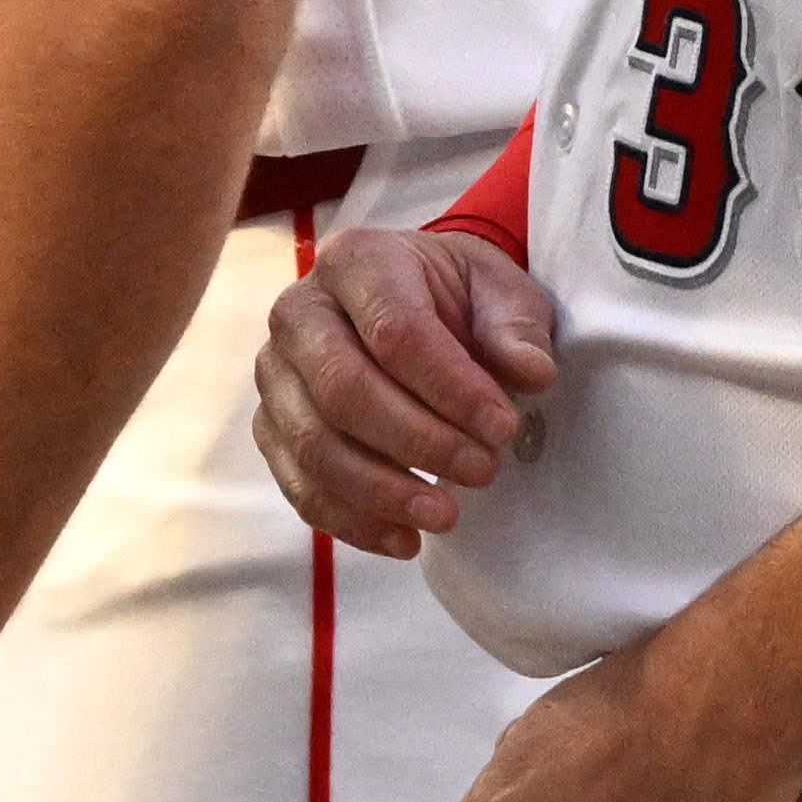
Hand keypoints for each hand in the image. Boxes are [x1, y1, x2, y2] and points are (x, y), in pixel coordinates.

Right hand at [255, 224, 556, 556]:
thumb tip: (530, 373)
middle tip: (482, 472)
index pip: (395, 330)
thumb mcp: (502, 293)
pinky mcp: (270, 424)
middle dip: (418, 442)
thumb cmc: (458, 298)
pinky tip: (405, 539)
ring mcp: (276, 371)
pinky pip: (298, 483)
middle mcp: (299, 311)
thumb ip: (517, 328)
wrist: (415, 304)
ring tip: (446, 515)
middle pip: (343, 389)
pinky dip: (351, 521)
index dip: (450, 387)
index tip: (503, 427)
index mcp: (357, 261)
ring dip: (382, 491)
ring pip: (313, 443)